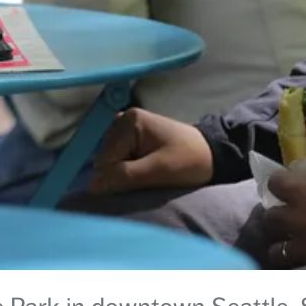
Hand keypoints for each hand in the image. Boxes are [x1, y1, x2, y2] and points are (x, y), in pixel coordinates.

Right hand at [88, 107, 213, 195]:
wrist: (215, 156)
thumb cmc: (189, 162)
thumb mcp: (158, 171)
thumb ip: (124, 176)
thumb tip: (91, 186)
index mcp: (128, 121)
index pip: (104, 158)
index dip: (115, 177)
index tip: (136, 186)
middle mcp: (122, 119)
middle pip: (104, 157)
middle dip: (118, 174)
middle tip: (144, 181)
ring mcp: (125, 127)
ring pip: (108, 159)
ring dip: (121, 173)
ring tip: (144, 178)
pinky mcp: (130, 137)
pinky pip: (116, 157)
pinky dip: (123, 168)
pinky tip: (137, 173)